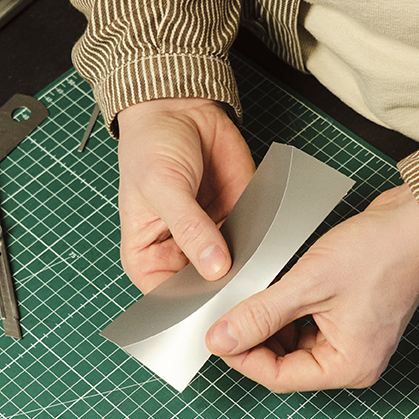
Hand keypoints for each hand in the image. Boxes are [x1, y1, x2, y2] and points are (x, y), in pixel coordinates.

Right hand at [117, 97, 254, 291]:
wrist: (181, 108)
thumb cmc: (151, 147)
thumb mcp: (163, 188)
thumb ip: (190, 229)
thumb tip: (215, 267)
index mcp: (147, 256)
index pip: (167, 299)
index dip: (190, 308)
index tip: (216, 310)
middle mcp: (180, 254)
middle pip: (204, 290)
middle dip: (224, 290)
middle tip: (245, 293)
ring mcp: (211, 240)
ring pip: (234, 270)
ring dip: (248, 269)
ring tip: (261, 269)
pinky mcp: (238, 222)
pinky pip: (254, 243)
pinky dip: (264, 245)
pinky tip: (271, 245)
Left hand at [204, 185, 418, 391]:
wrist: (418, 219)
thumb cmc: (382, 252)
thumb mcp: (309, 283)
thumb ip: (261, 314)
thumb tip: (223, 338)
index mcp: (350, 366)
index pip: (278, 376)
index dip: (242, 356)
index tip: (217, 333)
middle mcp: (354, 360)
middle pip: (284, 363)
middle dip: (255, 338)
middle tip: (229, 311)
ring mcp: (353, 339)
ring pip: (292, 343)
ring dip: (270, 323)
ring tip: (255, 295)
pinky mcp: (350, 318)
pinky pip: (307, 325)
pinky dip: (287, 311)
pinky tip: (275, 291)